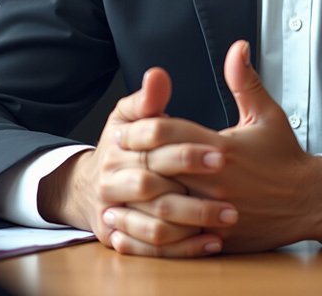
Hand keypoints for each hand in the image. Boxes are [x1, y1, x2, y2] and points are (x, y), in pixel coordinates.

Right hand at [37, 67, 236, 256]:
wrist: (89, 186)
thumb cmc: (123, 146)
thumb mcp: (130, 115)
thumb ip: (148, 98)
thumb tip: (158, 74)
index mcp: (119, 140)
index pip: (152, 143)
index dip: (186, 148)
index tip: (220, 154)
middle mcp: (112, 177)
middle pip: (150, 185)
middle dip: (191, 187)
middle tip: (231, 194)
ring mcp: (113, 210)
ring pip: (152, 222)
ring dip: (191, 222)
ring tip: (228, 218)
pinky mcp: (119, 236)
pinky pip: (150, 247)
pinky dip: (182, 248)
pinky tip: (212, 241)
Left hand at [117, 41, 321, 252]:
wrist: (309, 201)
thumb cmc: (285, 158)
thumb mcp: (267, 114)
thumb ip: (244, 81)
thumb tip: (237, 47)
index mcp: (222, 148)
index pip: (168, 132)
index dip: (140, 128)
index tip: (124, 128)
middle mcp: (215, 181)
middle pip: (157, 167)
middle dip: (132, 161)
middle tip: (111, 156)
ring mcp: (215, 212)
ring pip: (162, 207)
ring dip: (136, 201)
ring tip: (113, 193)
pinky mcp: (217, 236)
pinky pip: (176, 238)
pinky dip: (153, 233)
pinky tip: (134, 227)